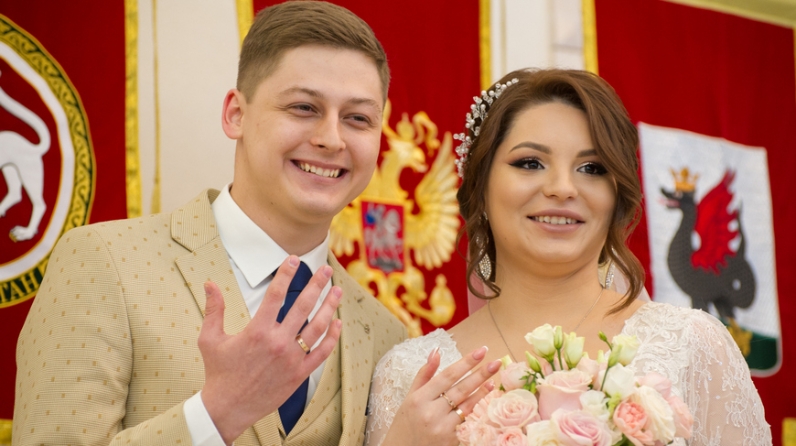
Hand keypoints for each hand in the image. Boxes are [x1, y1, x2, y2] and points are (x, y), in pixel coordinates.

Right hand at [198, 255, 342, 443]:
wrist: (228, 408)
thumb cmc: (218, 373)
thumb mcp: (210, 339)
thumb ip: (213, 309)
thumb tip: (210, 284)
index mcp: (257, 331)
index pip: (276, 294)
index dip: (286, 274)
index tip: (294, 260)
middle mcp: (278, 342)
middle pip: (303, 306)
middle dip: (317, 284)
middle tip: (325, 270)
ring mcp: (291, 359)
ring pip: (318, 327)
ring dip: (330, 307)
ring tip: (338, 291)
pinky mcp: (300, 374)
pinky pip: (321, 353)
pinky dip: (332, 337)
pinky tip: (337, 323)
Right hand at [381, 347, 500, 445]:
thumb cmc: (404, 424)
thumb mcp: (409, 398)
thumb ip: (424, 374)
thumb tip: (436, 351)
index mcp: (419, 399)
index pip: (447, 376)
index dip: (465, 362)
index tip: (481, 351)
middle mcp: (430, 412)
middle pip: (460, 389)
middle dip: (480, 374)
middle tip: (496, 362)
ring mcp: (442, 428)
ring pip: (466, 405)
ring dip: (482, 391)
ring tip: (493, 379)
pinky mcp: (450, 440)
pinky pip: (466, 420)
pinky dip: (476, 406)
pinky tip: (485, 396)